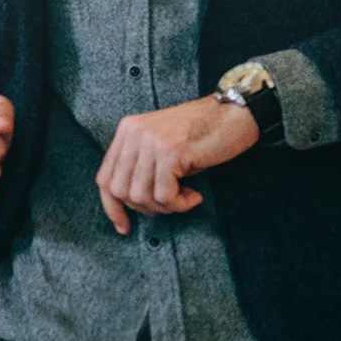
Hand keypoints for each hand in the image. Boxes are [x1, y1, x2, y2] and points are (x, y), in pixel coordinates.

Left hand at [96, 95, 258, 233]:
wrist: (235, 114)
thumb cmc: (203, 134)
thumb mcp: (162, 146)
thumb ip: (141, 166)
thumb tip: (130, 204)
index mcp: (127, 130)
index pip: (105, 177)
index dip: (112, 206)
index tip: (124, 226)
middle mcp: (134, 134)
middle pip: (120, 191)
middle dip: (145, 208)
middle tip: (170, 203)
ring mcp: (150, 142)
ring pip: (141, 196)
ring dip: (165, 207)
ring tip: (185, 197)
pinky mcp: (170, 152)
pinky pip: (164, 195)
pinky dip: (180, 204)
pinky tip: (195, 196)